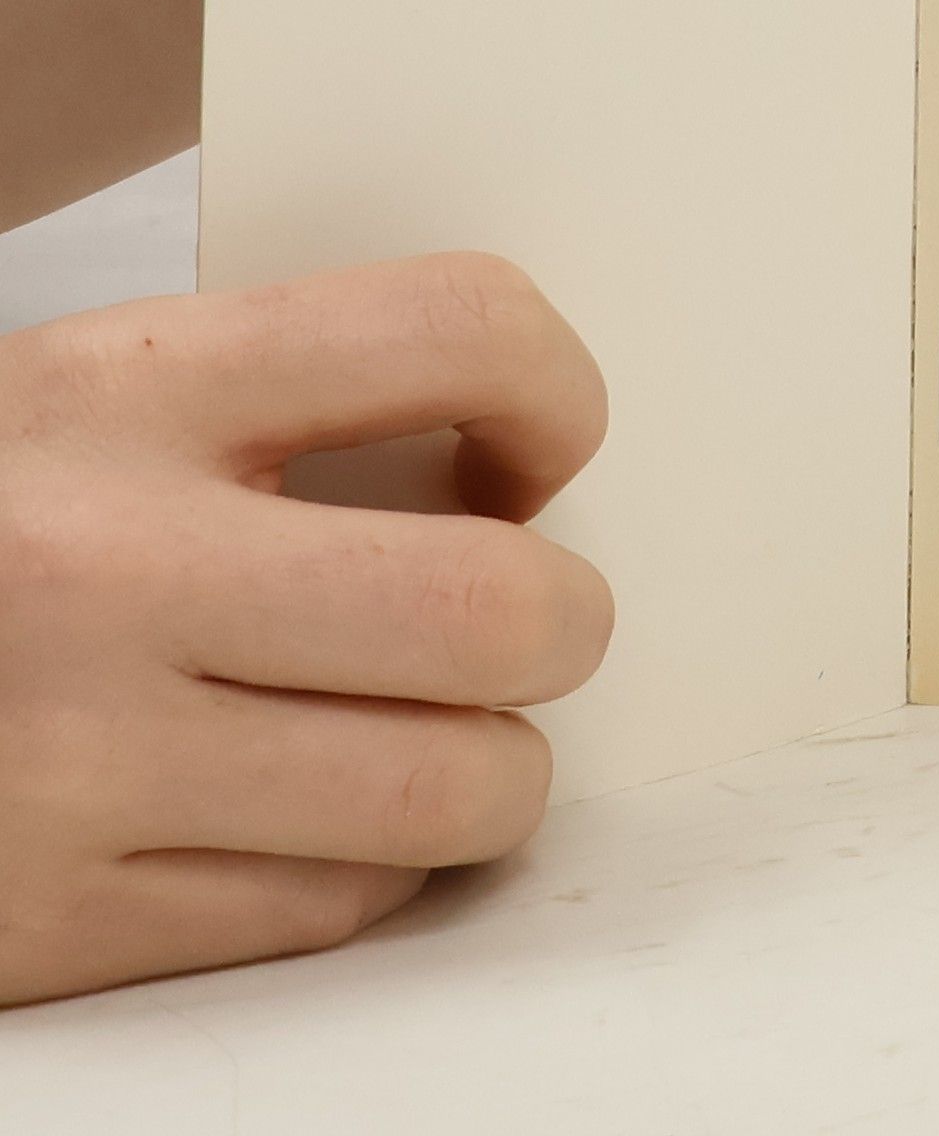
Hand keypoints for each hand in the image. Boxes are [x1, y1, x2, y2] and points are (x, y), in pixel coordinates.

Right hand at [0, 253, 610, 1005]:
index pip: (457, 330)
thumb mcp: (97, 394)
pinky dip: (372, 860)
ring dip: (493, 764)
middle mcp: (101, 567)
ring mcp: (76, 763)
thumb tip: (520, 458)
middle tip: (524, 614)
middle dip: (564, 619)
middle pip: (493, 607)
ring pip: (451, 792)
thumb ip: (295, 400)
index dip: (556, 392)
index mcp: (126, 387)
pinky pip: (335, 905)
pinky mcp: (56, 926)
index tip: (536, 450)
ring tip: (436, 723)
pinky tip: (311, 803)